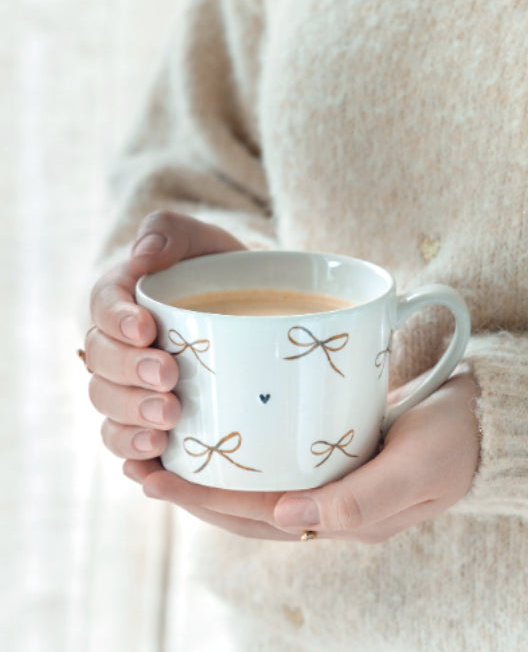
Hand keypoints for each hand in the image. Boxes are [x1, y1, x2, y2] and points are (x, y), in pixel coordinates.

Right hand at [85, 211, 244, 463]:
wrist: (258, 314)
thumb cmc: (225, 273)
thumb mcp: (207, 241)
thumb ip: (172, 231)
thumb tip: (143, 255)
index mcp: (123, 300)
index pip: (102, 307)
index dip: (117, 321)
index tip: (147, 329)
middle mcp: (119, 347)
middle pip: (100, 364)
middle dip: (129, 373)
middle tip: (168, 378)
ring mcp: (131, 388)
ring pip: (108, 408)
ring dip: (130, 418)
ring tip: (168, 423)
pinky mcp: (149, 423)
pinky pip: (125, 444)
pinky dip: (134, 456)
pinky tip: (155, 464)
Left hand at [123, 367, 480, 542]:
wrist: (487, 418)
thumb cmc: (455, 439)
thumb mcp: (417, 469)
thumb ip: (360, 501)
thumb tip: (287, 520)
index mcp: (342, 518)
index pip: (256, 514)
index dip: (203, 499)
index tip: (154, 473)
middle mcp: (328, 504)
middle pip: (245, 505)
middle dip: (191, 489)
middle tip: (139, 463)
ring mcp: (330, 478)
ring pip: (256, 485)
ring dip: (209, 473)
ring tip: (161, 452)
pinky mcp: (336, 450)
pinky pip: (278, 459)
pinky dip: (243, 451)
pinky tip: (221, 433)